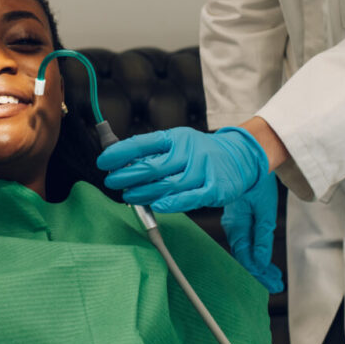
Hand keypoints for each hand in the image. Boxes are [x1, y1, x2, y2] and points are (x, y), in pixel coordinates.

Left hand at [98, 126, 267, 212]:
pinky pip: (190, 198)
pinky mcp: (215, 188)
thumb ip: (153, 154)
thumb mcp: (177, 144)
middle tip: (112, 182)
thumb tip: (121, 165)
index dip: (120, 152)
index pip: (143, 143)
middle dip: (127, 175)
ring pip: (167, 184)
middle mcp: (189, 151)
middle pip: (152, 166)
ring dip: (144, 192)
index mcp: (176, 137)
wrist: (241, 156)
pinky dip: (171, 203)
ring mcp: (203, 169)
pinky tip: (156, 206)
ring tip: (129, 196)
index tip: (103, 161)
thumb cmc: (200, 153)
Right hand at [221, 172, 283, 292]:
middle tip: (276, 285)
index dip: (260, 274)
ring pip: (245, 251)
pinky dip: (255, 253)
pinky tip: (263, 260)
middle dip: (261, 274)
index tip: (274, 285)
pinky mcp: (238, 219)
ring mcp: (234, 223)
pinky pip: (245, 242)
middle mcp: (233, 227)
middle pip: (245, 257)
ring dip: (259, 265)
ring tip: (274, 276)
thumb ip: (262, 237)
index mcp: (237, 225)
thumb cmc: (257, 181)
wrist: (248, 158)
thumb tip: (261, 261)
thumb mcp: (264, 209)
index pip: (247, 258)